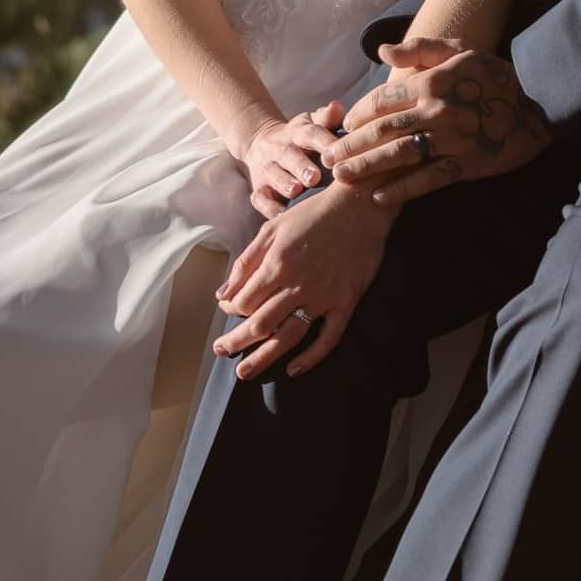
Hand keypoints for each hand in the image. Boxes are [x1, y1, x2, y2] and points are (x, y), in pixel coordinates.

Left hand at [211, 179, 396, 379]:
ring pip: (288, 336)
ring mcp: (324, 296)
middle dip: (236, 342)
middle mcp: (298, 284)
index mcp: (278, 264)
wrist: (359, 206)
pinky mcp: (346, 302)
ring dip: (264, 358)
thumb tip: (223, 294)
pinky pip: (328, 338)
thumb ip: (247, 261)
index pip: (244, 301)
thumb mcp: (273, 228)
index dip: (230, 311)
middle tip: (221, 352)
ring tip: (245, 373)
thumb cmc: (313, 214)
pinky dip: (310, 358)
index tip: (227, 312)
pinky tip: (293, 369)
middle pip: (260, 324)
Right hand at [240, 100, 345, 217]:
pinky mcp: (259, 189)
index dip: (323, 140)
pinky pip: (260, 199)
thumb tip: (338, 107)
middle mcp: (280, 149)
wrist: (262, 145)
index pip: (311, 133)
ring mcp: (267, 169)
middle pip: (289, 155)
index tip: (336, 150)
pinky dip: (268, 207)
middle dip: (301, 166)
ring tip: (296, 191)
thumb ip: (327, 118)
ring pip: (273, 175)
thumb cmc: (300, 138)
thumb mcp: (312, 123)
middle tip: (314, 177)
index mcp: (297, 132)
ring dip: (284, 183)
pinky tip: (280, 215)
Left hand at [322, 37, 551, 204]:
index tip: (345, 124)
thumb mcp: (458, 50)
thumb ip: (419, 48)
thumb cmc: (493, 75)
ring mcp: (451, 140)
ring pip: (399, 155)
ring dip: (366, 167)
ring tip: (342, 177)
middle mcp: (437, 111)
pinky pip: (427, 181)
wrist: (537, 103)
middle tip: (327, 157)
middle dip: (351, 144)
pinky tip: (378, 197)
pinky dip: (401, 190)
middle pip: (383, 130)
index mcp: (432, 82)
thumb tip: (382, 51)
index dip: (359, 114)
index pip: (383, 99)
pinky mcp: (465, 165)